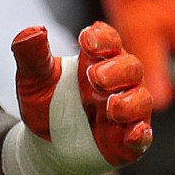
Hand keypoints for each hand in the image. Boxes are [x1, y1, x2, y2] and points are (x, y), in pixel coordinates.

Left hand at [13, 22, 153, 169]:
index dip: (102, 39)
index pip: (109, 40)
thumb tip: (33, 30)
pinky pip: (143, 136)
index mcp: (97, 59)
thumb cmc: (46, 103)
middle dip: (116, 70)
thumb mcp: (33, 79)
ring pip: (142, 99)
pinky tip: (135, 134)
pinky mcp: (128, 139)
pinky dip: (141, 135)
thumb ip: (32, 54)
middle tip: (94, 77)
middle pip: (131, 67)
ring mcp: (127, 109)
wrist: (44, 144)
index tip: (85, 40)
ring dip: (129, 101)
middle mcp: (118, 81)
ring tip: (110, 106)